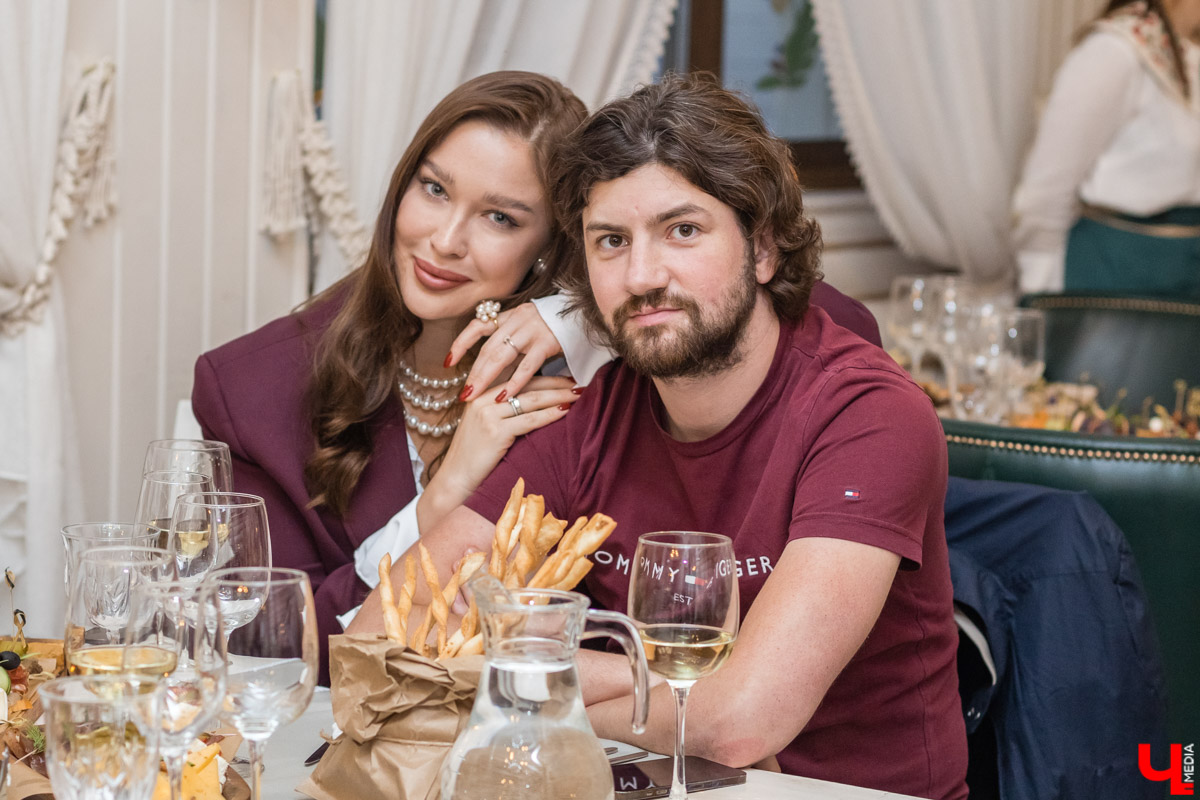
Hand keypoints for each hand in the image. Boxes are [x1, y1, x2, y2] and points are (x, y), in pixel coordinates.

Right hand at [416, 375, 580, 529]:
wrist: (455, 482)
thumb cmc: (475, 458)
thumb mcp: (486, 427)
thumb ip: (504, 411)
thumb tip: (538, 402)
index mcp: (481, 393)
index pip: (518, 377)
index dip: (545, 376)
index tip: (567, 376)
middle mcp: (483, 398)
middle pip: (527, 384)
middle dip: (557, 382)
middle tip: (580, 382)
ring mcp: (488, 414)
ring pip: (531, 399)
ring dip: (559, 395)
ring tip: (579, 393)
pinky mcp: (494, 431)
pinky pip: (529, 420)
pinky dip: (550, 414)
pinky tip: (566, 411)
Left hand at [448, 302, 566, 401]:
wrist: (589, 312)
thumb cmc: (562, 325)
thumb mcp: (533, 327)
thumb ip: (516, 341)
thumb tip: (498, 365)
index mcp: (512, 314)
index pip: (478, 326)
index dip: (461, 343)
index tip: (448, 362)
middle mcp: (519, 318)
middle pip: (488, 347)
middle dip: (473, 371)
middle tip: (463, 394)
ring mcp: (533, 329)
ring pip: (501, 355)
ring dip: (485, 377)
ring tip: (474, 396)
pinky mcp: (548, 342)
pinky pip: (527, 365)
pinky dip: (514, 382)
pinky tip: (504, 396)